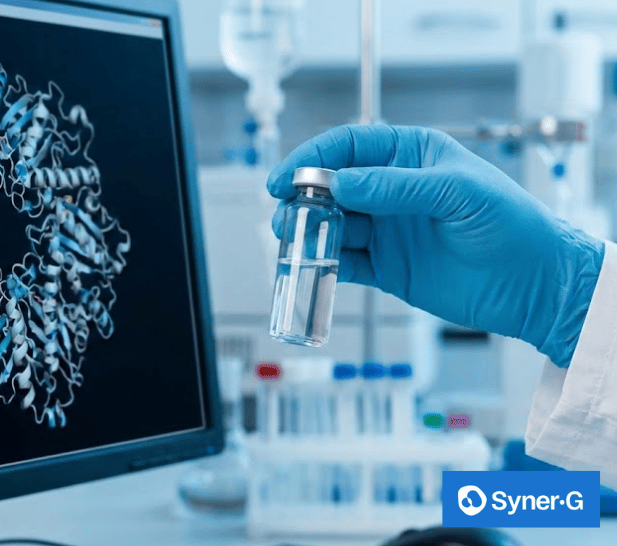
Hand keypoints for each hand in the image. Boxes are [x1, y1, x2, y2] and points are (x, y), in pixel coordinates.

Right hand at [267, 125, 604, 367]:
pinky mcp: (384, 267)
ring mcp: (385, 230)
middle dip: (302, 197)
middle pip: (331, 187)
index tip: (287, 177)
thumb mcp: (456, 192)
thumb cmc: (509, 224)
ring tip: (292, 239)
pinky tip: (312, 265)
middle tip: (284, 212)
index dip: (312, 159)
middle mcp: (391, 190)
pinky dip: (323, 264)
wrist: (530, 284)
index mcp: (409, 156)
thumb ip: (396, 187)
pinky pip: (344, 263)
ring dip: (307, 231)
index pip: (349, 147)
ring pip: (331, 225)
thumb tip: (339, 182)